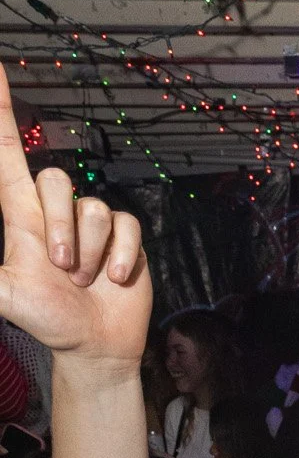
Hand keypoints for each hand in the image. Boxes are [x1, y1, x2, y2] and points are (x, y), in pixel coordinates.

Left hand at [0, 63, 148, 362]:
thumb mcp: (5, 294)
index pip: (9, 153)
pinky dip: (122, 257)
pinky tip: (114, 278)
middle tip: (63, 269)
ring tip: (85, 280)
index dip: (3, 112)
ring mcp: (93, 224)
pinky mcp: (125, 238)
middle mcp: (57, 212)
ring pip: (96, 209)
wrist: (95, 345)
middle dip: (62, 228)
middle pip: (58, 183)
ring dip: (91, 252)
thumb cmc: (47, 318)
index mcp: (22, 216)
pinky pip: (128, 227)